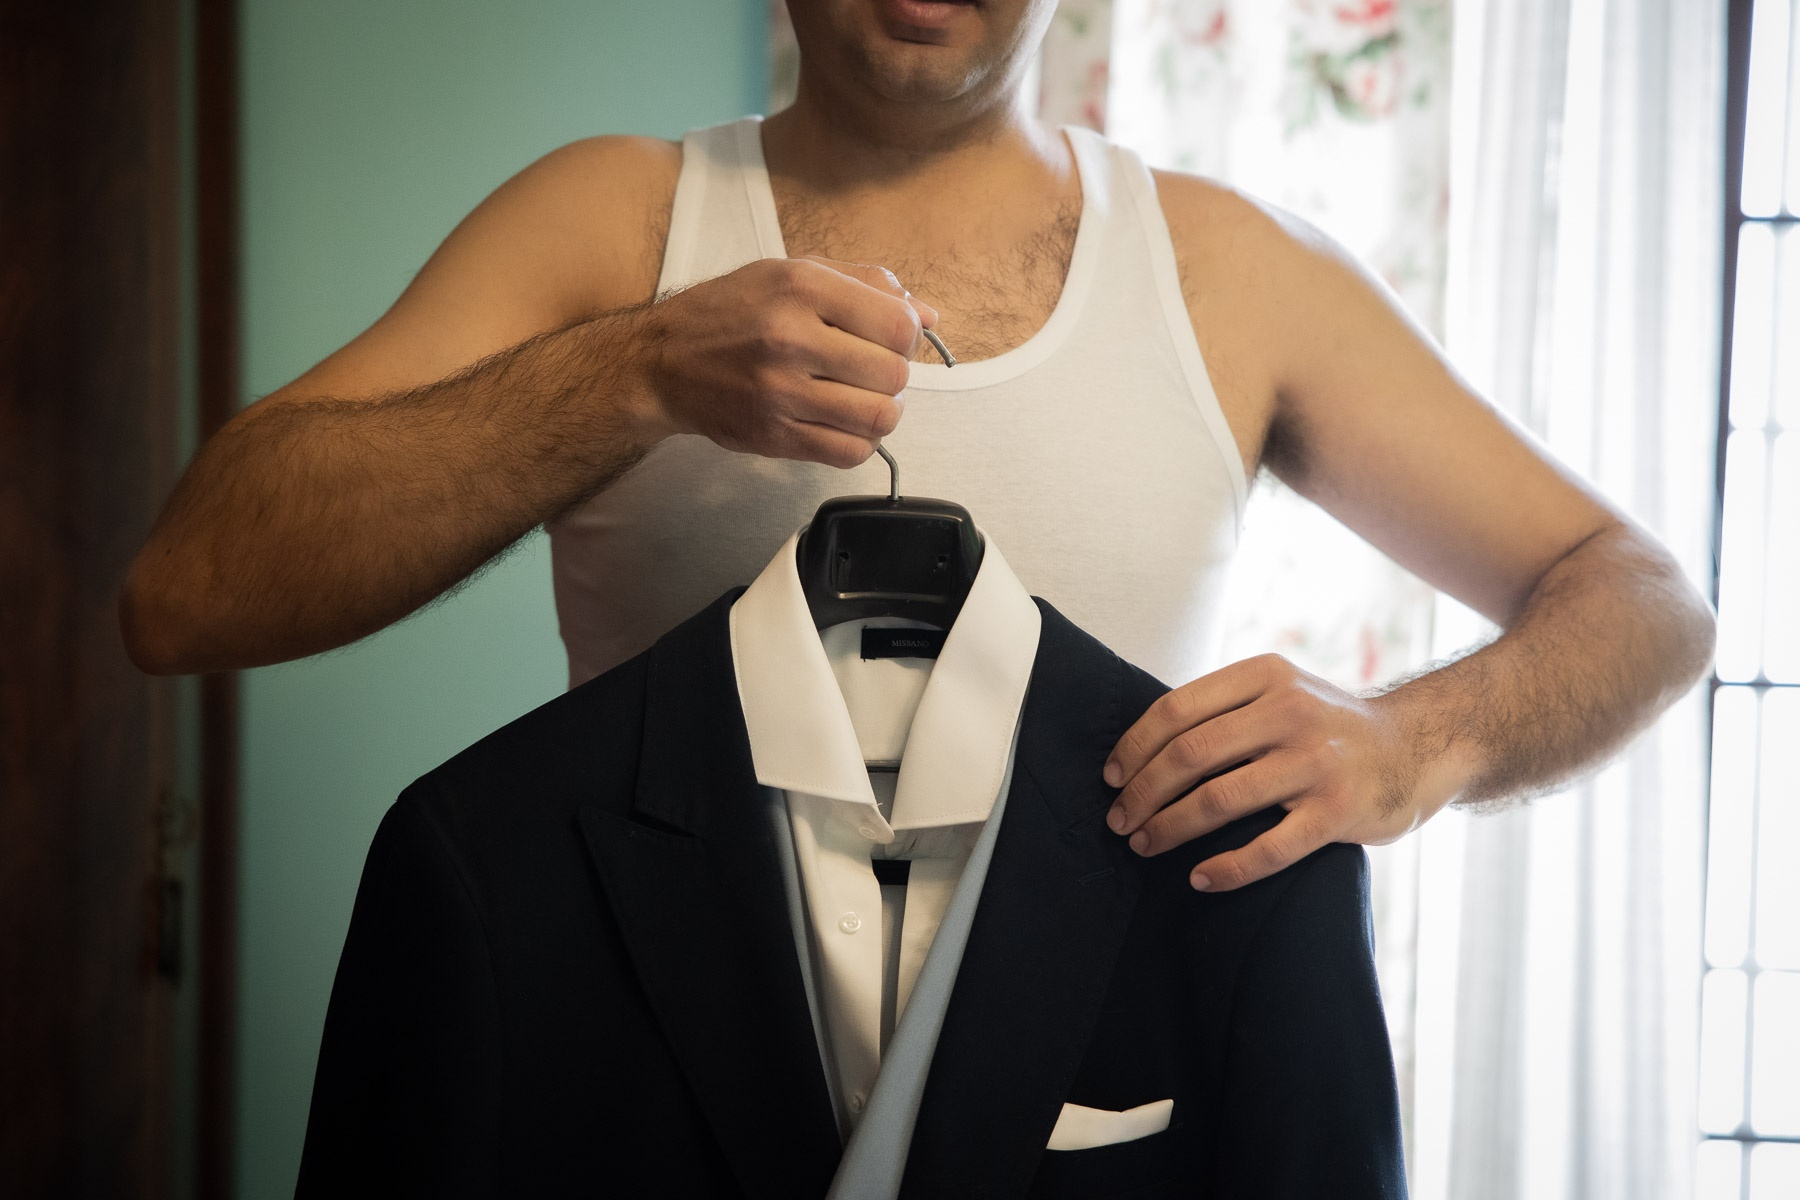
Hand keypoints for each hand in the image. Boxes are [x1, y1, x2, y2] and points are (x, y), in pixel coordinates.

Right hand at [635, 254, 937, 467]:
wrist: (662, 362)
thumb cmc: (731, 312)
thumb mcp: (792, 273)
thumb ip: (865, 286)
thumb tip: (927, 316)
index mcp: (800, 288)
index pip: (898, 325)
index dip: (907, 335)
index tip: (889, 337)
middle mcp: (790, 338)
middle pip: (894, 375)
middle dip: (894, 375)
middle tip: (871, 370)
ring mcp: (780, 393)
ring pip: (879, 418)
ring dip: (882, 411)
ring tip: (861, 398)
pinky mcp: (773, 436)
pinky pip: (850, 453)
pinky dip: (859, 442)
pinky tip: (843, 423)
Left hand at [1101, 653, 1440, 890]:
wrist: (1417, 747)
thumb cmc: (1327, 726)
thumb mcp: (1280, 691)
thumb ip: (1223, 708)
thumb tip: (1139, 750)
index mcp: (1265, 677)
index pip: (1177, 710)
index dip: (1134, 747)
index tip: (1110, 777)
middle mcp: (1290, 712)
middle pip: (1189, 754)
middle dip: (1141, 792)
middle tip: (1119, 820)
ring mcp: (1316, 763)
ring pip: (1219, 799)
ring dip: (1169, 827)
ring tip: (1144, 844)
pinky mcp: (1338, 812)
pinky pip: (1268, 849)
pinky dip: (1227, 868)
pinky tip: (1200, 878)